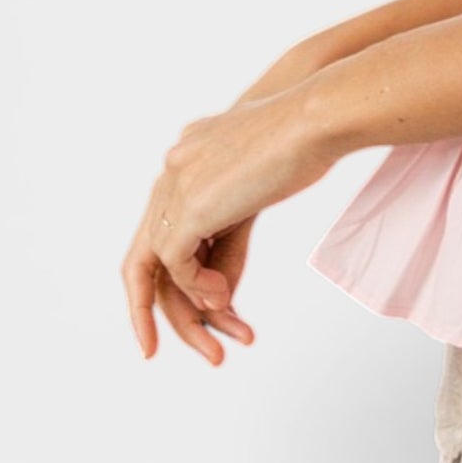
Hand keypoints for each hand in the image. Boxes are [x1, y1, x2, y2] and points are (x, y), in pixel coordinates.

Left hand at [123, 88, 335, 360]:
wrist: (316, 114)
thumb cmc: (309, 134)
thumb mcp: (263, 172)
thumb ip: (237, 208)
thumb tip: (232, 254)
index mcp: (191, 151)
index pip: (167, 220)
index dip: (173, 265)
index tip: (195, 296)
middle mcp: (174, 167)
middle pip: (145, 248)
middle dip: (146, 306)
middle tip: (151, 348)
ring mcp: (176, 184)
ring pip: (157, 262)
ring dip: (187, 306)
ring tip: (220, 331)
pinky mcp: (188, 208)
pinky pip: (175, 265)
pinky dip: (196, 289)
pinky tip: (225, 299)